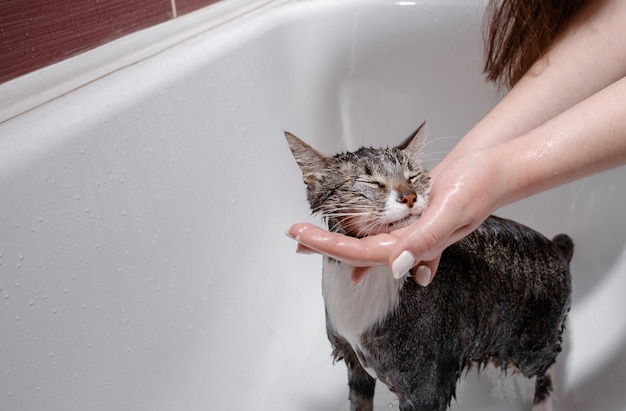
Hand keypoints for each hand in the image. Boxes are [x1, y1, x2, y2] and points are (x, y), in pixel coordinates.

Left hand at [287, 149, 502, 285]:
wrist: (493, 169)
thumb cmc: (478, 185)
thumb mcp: (453, 210)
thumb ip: (427, 240)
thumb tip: (398, 266)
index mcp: (415, 244)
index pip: (363, 253)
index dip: (329, 246)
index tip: (301, 235)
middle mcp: (410, 243)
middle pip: (359, 253)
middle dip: (324, 245)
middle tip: (294, 236)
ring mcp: (410, 233)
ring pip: (365, 243)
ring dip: (336, 240)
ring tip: (308, 237)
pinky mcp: (411, 219)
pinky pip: (379, 232)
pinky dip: (357, 233)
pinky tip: (344, 237)